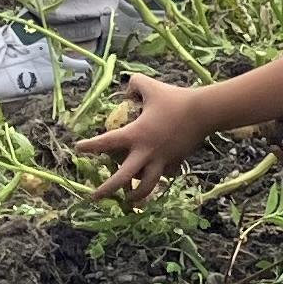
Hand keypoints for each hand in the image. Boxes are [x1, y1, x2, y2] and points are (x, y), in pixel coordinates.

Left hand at [79, 71, 210, 203]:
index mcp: (136, 134)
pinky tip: (156, 178)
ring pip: (146, 186)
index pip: (106, 143)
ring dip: (136, 194)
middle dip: (107, 190)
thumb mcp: (151, 87)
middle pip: (123, 178)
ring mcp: (162, 160)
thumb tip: (127, 89)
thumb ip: (135, 84)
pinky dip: (160, 178)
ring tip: (127, 199)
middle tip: (94, 197)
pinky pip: (165, 175)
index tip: (78, 149)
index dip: (90, 146)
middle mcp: (146, 152)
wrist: (204, 113)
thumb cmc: (175, 99)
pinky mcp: (176, 162)